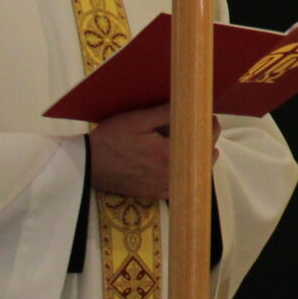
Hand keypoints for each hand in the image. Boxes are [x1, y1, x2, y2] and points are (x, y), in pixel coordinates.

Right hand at [88, 105, 220, 202]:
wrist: (86, 165)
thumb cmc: (111, 139)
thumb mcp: (137, 119)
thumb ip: (167, 113)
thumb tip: (192, 104)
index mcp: (168, 154)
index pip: (205, 139)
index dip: (211, 125)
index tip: (208, 116)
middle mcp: (170, 175)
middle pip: (205, 158)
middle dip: (206, 141)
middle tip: (200, 128)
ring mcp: (163, 187)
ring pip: (195, 173)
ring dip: (198, 158)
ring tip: (190, 143)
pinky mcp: (154, 194)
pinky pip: (180, 186)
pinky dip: (184, 174)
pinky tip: (177, 163)